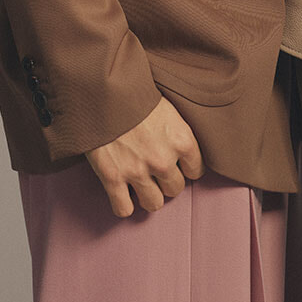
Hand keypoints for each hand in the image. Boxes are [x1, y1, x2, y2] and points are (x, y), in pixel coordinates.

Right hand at [85, 97, 204, 217]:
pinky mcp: (113, 178)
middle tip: (156, 171)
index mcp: (182, 141)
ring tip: (142, 184)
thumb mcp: (170, 110)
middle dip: (166, 181)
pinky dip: (123, 205)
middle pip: (175, 189)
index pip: (196, 171)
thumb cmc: (137, 96)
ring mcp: (138, 171)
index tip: (178, 165)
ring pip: (154, 204)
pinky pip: (124, 209)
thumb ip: (178, 134)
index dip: (186, 168)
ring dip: (148, 195)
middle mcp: (164, 160)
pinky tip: (123, 194)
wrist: (104, 91)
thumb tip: (182, 150)